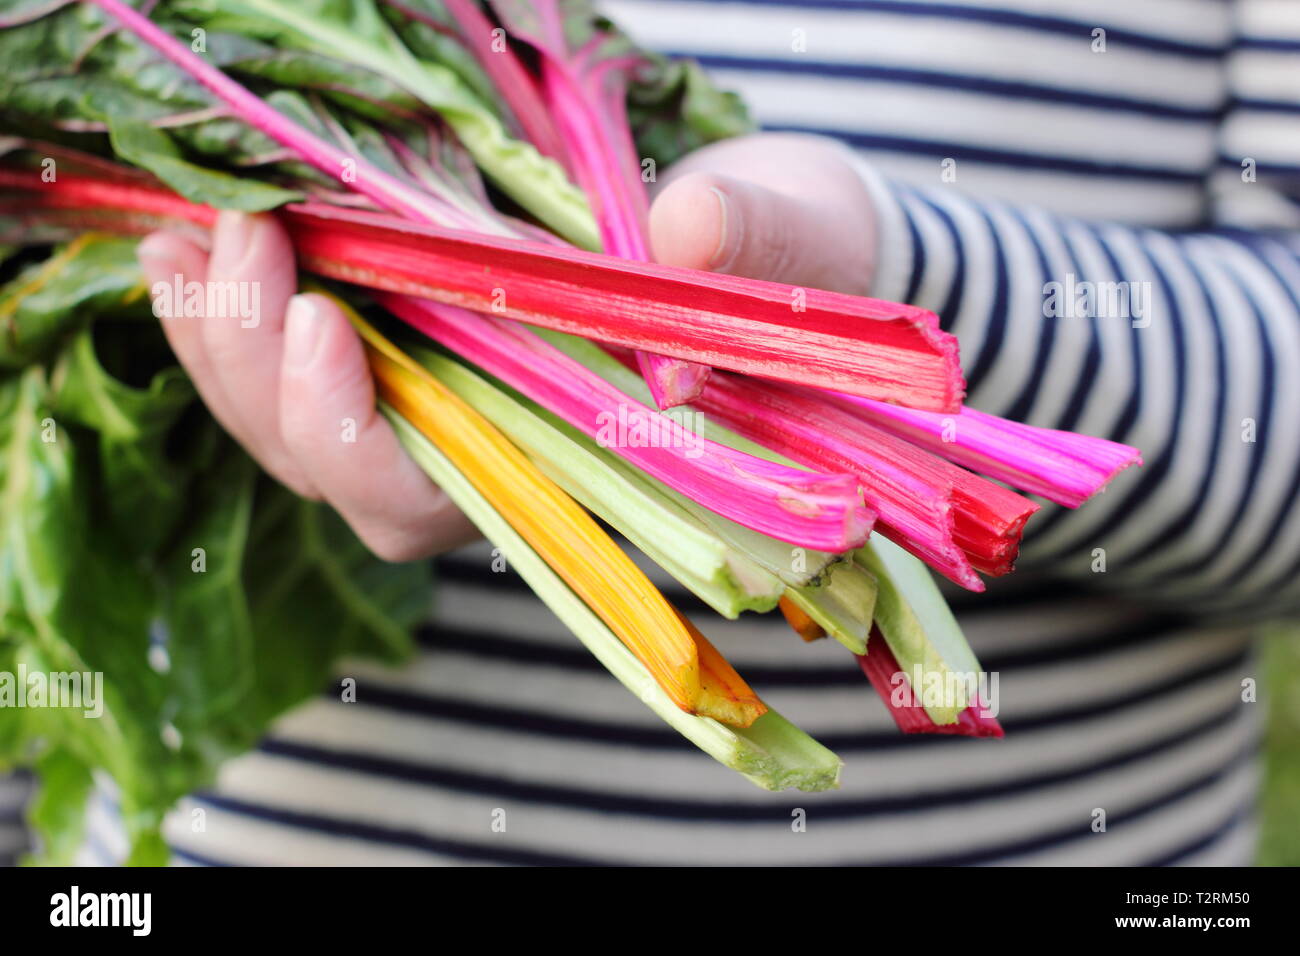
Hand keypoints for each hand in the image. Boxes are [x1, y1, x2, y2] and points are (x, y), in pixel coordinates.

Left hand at [137, 133, 873, 563]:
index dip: (359, 439)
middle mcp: (481, 449)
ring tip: (189, 239)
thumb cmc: (787, 259)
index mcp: (565, 457)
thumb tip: (693, 230)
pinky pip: (285, 360)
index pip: (429, 497)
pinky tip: (191, 241)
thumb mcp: (788, 234)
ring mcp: (434, 401)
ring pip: (286, 420)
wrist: (774, 238)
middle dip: (257, 373)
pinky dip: (227, 309)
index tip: (325, 328)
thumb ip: (749, 239)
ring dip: (218, 340)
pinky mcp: (406, 345)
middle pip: (327, 467)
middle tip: (242, 245)